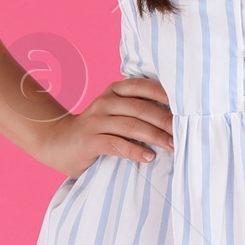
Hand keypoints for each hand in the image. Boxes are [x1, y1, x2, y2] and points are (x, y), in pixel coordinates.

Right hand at [36, 76, 172, 175]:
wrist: (58, 143)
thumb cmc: (96, 130)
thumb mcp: (115, 113)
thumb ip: (137, 110)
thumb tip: (176, 116)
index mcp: (114, 91)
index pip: (143, 87)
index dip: (165, 94)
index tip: (186, 106)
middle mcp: (105, 102)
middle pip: (141, 108)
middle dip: (166, 121)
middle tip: (185, 133)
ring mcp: (95, 121)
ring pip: (131, 126)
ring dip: (155, 137)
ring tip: (173, 147)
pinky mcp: (89, 140)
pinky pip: (116, 144)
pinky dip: (134, 151)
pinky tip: (148, 157)